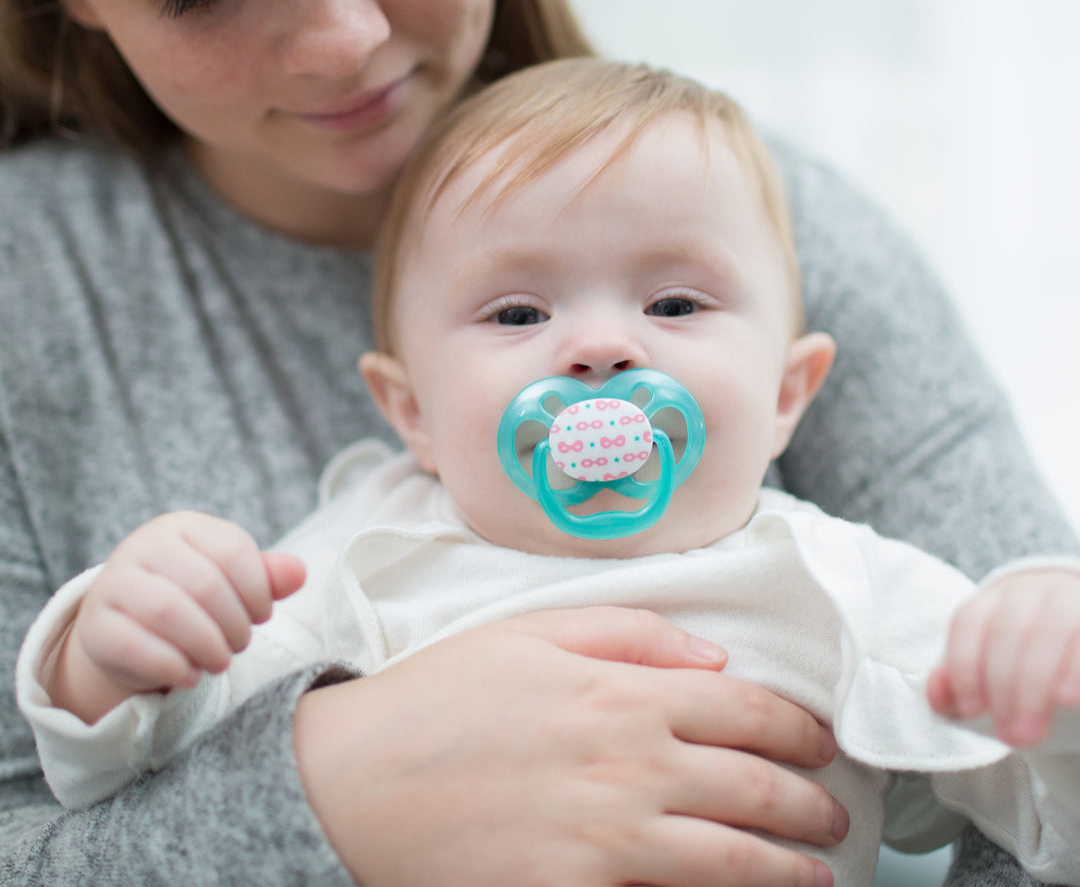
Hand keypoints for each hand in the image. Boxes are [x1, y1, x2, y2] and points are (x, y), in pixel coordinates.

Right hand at [49, 511, 304, 723]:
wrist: (127, 624)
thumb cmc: (193, 596)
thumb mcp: (232, 580)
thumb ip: (267, 576)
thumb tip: (299, 572)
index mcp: (184, 526)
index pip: (233, 550)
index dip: (258, 590)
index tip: (262, 616)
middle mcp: (144, 546)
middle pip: (205, 584)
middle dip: (234, 624)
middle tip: (240, 645)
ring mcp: (114, 583)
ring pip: (169, 612)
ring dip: (206, 645)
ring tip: (221, 662)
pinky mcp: (95, 625)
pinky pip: (134, 646)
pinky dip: (172, 666)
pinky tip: (190, 675)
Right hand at [295, 607, 844, 886]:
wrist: (356, 780)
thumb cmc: (444, 695)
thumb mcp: (532, 631)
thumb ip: (631, 632)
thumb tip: (713, 653)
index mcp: (626, 694)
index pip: (745, 709)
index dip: (796, 727)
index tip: (821, 742)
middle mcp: (632, 767)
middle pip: (754, 789)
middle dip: (810, 806)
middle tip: (835, 816)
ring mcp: (609, 842)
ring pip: (732, 863)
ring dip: (790, 872)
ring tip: (821, 878)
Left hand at [928, 569, 1079, 744]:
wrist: (1078, 645)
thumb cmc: (1022, 668)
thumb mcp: (987, 678)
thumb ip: (956, 690)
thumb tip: (936, 696)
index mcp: (993, 601)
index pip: (969, 621)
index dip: (964, 665)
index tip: (969, 710)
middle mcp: (1031, 593)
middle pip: (1009, 630)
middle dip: (1005, 686)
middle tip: (1011, 736)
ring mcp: (1069, 601)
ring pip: (1051, 630)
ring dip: (1037, 682)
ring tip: (1035, 731)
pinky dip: (1075, 669)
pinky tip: (1070, 699)